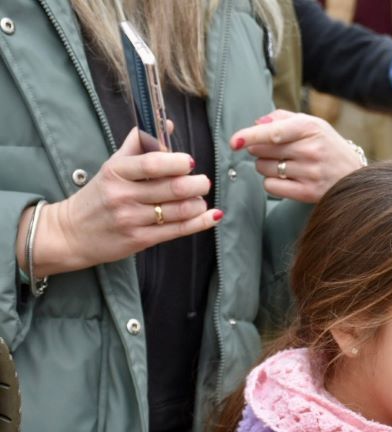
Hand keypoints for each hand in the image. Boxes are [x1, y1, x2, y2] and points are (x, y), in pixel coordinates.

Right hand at [28, 127, 216, 275]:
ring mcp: (132, 219)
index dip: (177, 162)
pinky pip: (178, 230)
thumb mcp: (112, 166)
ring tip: (199, 198)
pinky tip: (212, 215)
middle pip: (173, 188)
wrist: (72, 233)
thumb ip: (140, 145)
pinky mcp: (140, 240)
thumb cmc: (99, 195)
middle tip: (202, 181)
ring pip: (180, 210)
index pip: (152, 164)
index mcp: (116, 172)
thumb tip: (167, 124)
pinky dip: (201, 222)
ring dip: (198, 203)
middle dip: (197, 184)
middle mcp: (123, 195)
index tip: (190, 162)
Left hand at [232, 109, 363, 203]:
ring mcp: (310, 173)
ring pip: (264, 169)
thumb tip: (256, 124)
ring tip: (283, 165)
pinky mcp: (307, 193)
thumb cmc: (328, 147)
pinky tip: (285, 179)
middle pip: (263, 150)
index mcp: (311, 128)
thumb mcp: (313, 125)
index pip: (273, 132)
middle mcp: (311, 151)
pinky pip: (271, 187)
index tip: (234, 141)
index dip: (250, 136)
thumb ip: (282, 119)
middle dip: (259, 149)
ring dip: (265, 166)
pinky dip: (271, 183)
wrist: (355, 176)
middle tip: (271, 151)